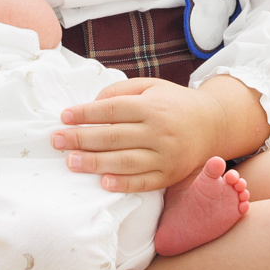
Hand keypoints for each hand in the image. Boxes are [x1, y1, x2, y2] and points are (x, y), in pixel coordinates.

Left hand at [50, 77, 226, 192]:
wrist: (213, 124)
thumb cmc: (173, 102)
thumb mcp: (149, 86)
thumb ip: (120, 91)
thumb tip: (91, 104)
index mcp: (150, 106)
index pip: (111, 110)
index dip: (85, 113)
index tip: (64, 117)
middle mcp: (158, 131)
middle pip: (113, 136)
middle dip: (81, 139)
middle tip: (56, 140)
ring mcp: (165, 156)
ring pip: (125, 161)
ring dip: (95, 163)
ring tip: (71, 162)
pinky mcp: (169, 175)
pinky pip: (144, 182)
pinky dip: (123, 184)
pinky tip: (103, 182)